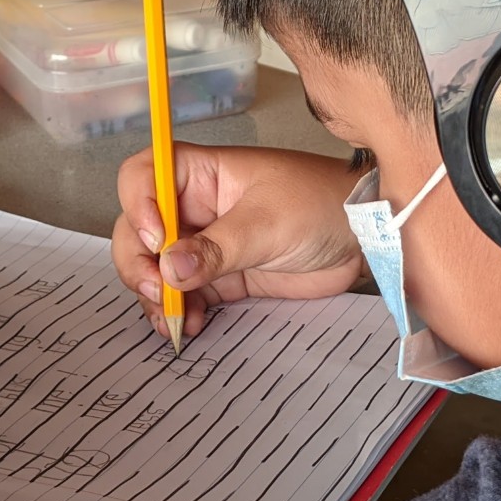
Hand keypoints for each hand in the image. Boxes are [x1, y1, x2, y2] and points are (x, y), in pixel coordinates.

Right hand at [112, 144, 365, 339]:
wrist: (362, 239)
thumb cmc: (321, 205)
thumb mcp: (268, 223)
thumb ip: (217, 248)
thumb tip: (169, 267)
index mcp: (202, 175)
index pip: (144, 176)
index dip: (138, 204)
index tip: (157, 238)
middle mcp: (195, 207)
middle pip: (138, 228)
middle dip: (138, 261)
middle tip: (158, 291)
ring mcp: (205, 244)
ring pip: (155, 267)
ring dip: (153, 294)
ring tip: (172, 317)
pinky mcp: (221, 278)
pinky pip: (184, 294)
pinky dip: (178, 311)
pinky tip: (189, 324)